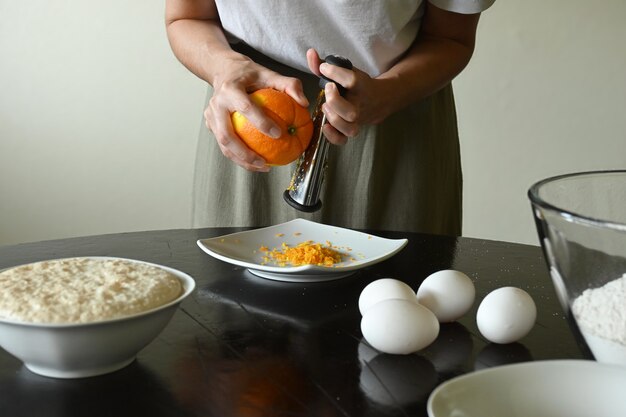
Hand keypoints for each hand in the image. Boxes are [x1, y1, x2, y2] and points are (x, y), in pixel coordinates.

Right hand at [204, 54, 308, 171]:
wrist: (225, 71)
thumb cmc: (250, 75)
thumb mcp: (271, 74)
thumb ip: (289, 85)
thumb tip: (304, 103)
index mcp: (230, 89)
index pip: (246, 108)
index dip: (261, 122)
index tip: (279, 133)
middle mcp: (216, 104)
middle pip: (226, 135)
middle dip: (245, 153)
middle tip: (265, 162)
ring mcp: (210, 116)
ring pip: (223, 145)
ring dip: (242, 160)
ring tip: (262, 167)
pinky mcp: (210, 125)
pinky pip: (225, 145)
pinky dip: (240, 157)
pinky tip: (256, 162)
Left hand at [306, 49, 389, 144]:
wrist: (380, 100)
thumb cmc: (358, 85)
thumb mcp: (347, 71)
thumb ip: (325, 64)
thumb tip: (310, 53)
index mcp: (362, 87)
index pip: (351, 80)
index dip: (335, 72)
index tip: (324, 67)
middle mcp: (360, 105)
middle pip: (350, 111)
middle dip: (334, 100)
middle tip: (328, 89)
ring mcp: (357, 120)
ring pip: (348, 127)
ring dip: (333, 117)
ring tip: (326, 107)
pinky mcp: (351, 130)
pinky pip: (343, 140)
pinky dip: (333, 136)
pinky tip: (324, 126)